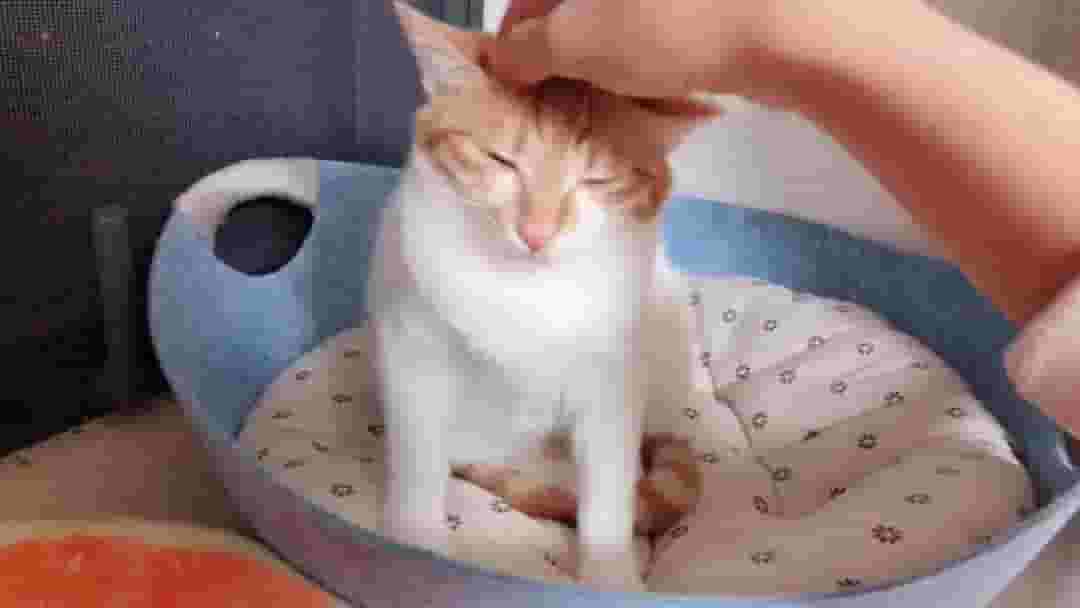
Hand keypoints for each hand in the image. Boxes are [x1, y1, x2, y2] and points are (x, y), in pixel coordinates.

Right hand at [486, 0, 772, 99]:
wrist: (791, 25)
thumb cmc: (669, 23)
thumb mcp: (579, 41)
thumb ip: (530, 49)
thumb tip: (506, 57)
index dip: (515, 37)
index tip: (513, 81)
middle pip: (581, 4)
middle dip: (566, 46)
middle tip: (559, 95)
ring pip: (626, 13)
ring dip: (610, 51)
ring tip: (606, 95)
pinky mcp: (717, 2)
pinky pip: (668, 20)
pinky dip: (653, 48)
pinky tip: (654, 81)